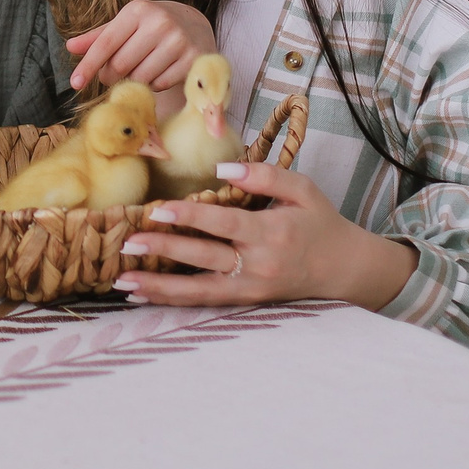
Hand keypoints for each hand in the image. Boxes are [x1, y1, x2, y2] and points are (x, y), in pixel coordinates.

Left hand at [65, 0, 217, 94]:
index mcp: (138, 10)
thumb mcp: (126, 25)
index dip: (88, 65)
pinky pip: (160, 84)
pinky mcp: (193, 59)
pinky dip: (154, 84)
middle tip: (113, 74)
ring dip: (134, 80)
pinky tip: (160, 71)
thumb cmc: (151, 26)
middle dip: (111, 76)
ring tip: (142, 68)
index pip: (106, 43)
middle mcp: (159, 22)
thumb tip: (70, 47)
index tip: (74, 83)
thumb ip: (99, 37)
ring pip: (140, 78)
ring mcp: (178, 40)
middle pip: (120, 65)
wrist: (195, 26)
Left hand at [114, 161, 414, 310]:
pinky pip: (204, 302)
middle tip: (129, 243)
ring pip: (199, 290)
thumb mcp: (302, 190)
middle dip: (165, 251)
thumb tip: (224, 166)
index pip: (223, 224)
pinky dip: (172, 300)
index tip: (157, 210)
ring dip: (159, 287)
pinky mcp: (246, 301)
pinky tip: (142, 296)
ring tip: (123, 281)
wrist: (345, 270)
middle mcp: (258, 264)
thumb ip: (265, 175)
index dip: (190, 217)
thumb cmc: (321, 223)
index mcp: (271, 233)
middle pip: (204, 258)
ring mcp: (251, 288)